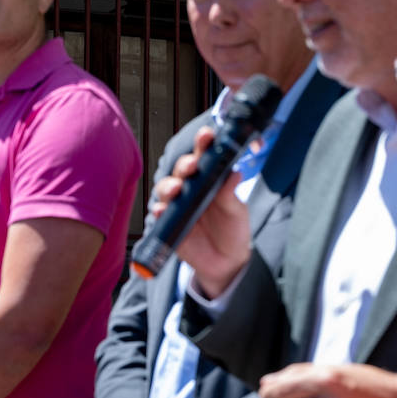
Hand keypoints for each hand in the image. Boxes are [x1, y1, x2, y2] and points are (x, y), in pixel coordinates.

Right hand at [148, 126, 251, 296]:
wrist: (227, 262)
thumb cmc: (233, 230)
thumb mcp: (237, 211)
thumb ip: (231, 194)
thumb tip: (235, 173)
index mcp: (210, 178)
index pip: (205, 156)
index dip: (203, 144)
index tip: (207, 135)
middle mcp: (191, 187)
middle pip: (182, 169)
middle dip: (185, 165)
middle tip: (193, 166)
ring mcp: (179, 204)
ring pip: (166, 188)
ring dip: (169, 185)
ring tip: (176, 189)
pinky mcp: (170, 223)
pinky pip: (160, 214)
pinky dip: (159, 210)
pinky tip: (162, 209)